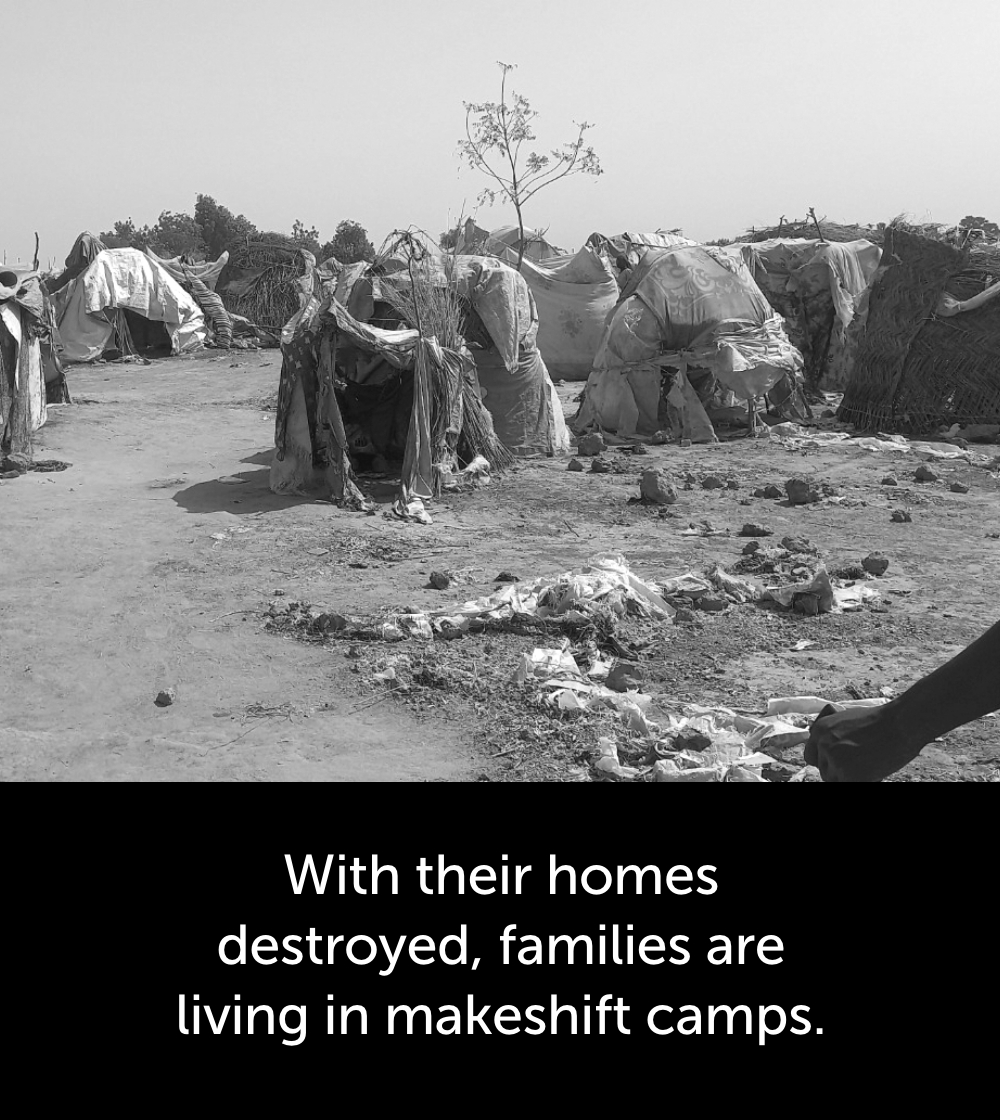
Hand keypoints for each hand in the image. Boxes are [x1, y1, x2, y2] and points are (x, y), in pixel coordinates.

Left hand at [803, 703, 922, 782]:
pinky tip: (875, 771)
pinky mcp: (849, 775)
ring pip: (835, 780)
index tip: (835, 764)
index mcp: (821, 730)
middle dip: (839, 772)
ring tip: (869, 766)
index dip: (824, 762)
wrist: (901, 723)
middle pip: (824, 771)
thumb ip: (836, 737)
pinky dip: (864, 780)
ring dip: (849, 777)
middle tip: (858, 766)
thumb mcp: (849, 721)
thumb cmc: (882, 721)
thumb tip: (832, 755)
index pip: (811, 756)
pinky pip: (850, 784)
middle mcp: (823, 745)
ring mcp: (835, 761)